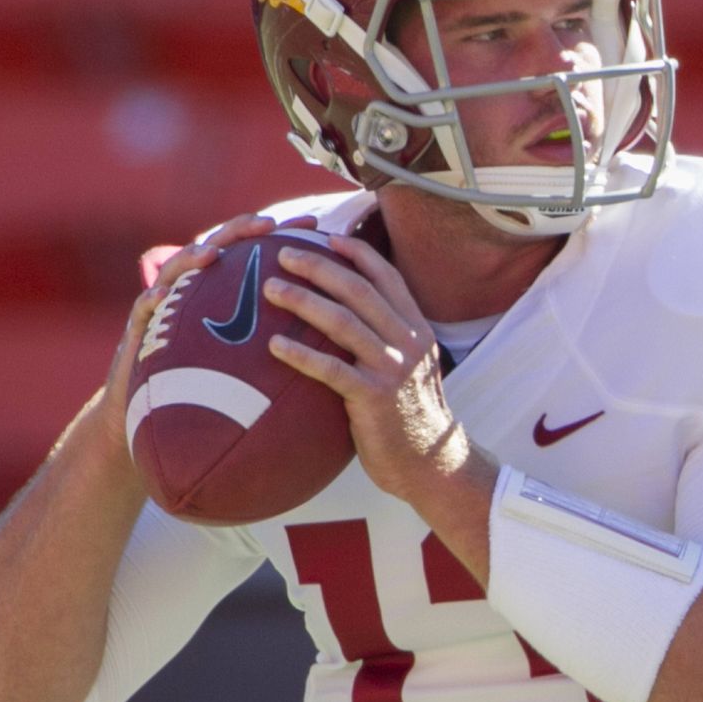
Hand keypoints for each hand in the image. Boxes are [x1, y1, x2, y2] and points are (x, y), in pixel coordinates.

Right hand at [98, 213, 318, 459]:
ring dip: (191, 257)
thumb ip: (283, 343)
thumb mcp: (253, 366)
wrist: (155, 421)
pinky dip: (149, 302)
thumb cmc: (210, 394)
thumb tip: (341, 342)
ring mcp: (164, 309)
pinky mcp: (138, 332)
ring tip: (212, 253)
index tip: (316, 228)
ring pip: (175, 271)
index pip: (254, 256)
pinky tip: (160, 297)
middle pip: (216, 249)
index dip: (283, 238)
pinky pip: (142, 313)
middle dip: (241, 231)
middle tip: (270, 224)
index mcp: (224, 295)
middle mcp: (194, 292)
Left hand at [261, 233, 465, 503]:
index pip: (387, 278)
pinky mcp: (373, 399)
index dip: (357, 254)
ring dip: (303, 301)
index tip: (327, 237)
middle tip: (283, 254)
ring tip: (270, 289)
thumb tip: (350, 314)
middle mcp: (408, 342)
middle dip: (319, 267)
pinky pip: (331, 370)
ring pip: (343, 322)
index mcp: (417, 329)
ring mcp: (391, 370)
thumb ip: (389, 339)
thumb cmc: (410, 416)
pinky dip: (301, 355)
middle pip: (359, 291)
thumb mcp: (411, 368)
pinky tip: (275, 345)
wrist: (431, 464)